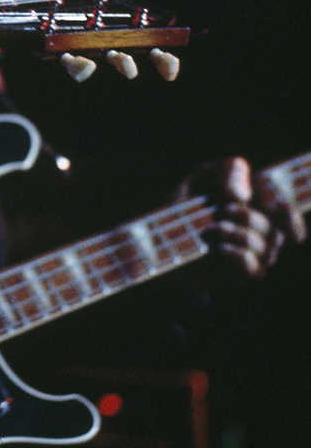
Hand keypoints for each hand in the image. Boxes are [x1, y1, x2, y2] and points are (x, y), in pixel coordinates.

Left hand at [180, 157, 306, 278]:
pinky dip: (241, 256)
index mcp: (259, 210)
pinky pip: (255, 269)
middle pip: (278, 231)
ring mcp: (249, 256)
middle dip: (251, 217)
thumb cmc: (185, 204)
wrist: (156, 235)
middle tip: (222, 210)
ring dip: (241, 235)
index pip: (287, 216)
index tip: (280, 211)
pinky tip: (218, 248)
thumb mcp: (204, 176)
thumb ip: (229, 171)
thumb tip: (243, 195)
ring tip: (213, 228)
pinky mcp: (236, 276)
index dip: (291, 216)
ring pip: (269, 250)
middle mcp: (260, 236)